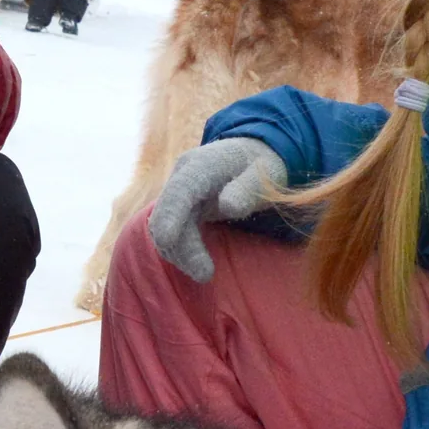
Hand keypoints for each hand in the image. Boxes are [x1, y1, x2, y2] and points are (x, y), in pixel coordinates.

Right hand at [147, 137, 287, 281]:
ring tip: (204, 273)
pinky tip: (197, 263)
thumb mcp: (265, 174)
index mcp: (202, 164)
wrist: (252, 153)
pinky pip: (172, 229)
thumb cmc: (262, 165)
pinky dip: (180, 249)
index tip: (166, 239)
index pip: (180, 189)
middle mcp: (182, 175)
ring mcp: (178, 190)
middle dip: (180, 246)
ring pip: (164, 224)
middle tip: (205, 275)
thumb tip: (228, 206)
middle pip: (167, 212)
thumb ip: (248, 188)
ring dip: (179, 252)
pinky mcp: (179, 205)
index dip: (170, 213)